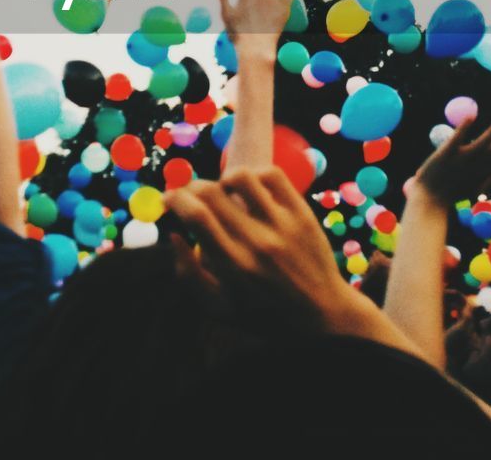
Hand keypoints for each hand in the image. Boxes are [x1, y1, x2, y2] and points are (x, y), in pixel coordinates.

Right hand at [165, 168, 372, 333]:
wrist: (323, 314)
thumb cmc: (264, 314)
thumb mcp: (219, 308)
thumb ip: (189, 274)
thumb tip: (174, 235)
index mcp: (233, 266)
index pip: (196, 216)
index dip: (174, 199)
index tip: (167, 199)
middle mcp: (257, 242)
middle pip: (212, 192)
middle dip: (190, 187)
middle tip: (189, 194)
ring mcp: (282, 224)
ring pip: (242, 176)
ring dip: (222, 178)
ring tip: (223, 193)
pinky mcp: (302, 213)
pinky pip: (272, 175)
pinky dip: (254, 175)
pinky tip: (250, 190)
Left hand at [414, 117, 490, 206]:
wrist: (430, 199)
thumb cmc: (453, 193)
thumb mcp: (476, 187)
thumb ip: (490, 177)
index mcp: (485, 173)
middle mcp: (477, 165)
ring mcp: (463, 158)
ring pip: (483, 141)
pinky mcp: (447, 153)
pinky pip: (457, 138)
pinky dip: (464, 128)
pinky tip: (472, 117)